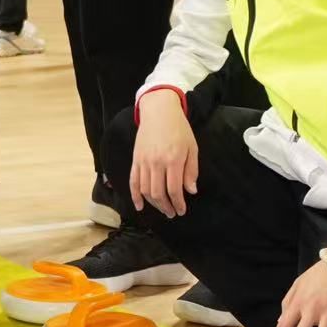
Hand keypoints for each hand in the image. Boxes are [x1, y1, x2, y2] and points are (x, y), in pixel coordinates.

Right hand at [130, 93, 197, 216]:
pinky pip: (133, 181)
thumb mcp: (192, 148)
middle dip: (166, 207)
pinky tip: (139, 206)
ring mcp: (143, 162)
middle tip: (172, 213)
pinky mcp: (136, 160)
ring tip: (162, 209)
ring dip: (153, 204)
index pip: (174, 189)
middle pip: (158, 193)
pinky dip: (135, 196)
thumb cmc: (179, 129)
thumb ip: (191, 170)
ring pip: (145, 190)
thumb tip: (191, 191)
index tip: (182, 210)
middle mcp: (156, 163)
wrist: (159, 112)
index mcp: (173, 160)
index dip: (178, 203)